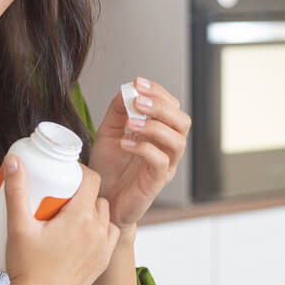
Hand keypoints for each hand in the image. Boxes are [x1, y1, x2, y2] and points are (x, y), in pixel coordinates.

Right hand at [0, 157, 120, 284]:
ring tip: (69, 214)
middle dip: (81, 191)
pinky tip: (82, 233)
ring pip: (104, 216)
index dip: (79, 171)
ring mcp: (103, 248)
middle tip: (59, 195)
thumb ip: (16, 190)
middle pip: (96, 196)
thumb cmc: (27, 269)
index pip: (91, 179)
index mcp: (81, 217)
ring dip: (92, 210)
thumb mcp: (18, 226)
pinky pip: (108, 236)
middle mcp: (98, 230)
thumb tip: (13, 160)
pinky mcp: (102, 263)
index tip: (64, 173)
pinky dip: (99, 230)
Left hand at [88, 77, 190, 226]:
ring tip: (131, 123)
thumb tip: (127, 90)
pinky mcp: (156, 182)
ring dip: (154, 126)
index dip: (158, 92)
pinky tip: (125, 143)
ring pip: (177, 141)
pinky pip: (160, 161)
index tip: (138, 82)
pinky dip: (144, 148)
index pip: (172, 106)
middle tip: (138, 101)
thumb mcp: (108, 133)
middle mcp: (167, 148)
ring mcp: (165, 166)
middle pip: (182, 121)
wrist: (102, 201)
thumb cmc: (108, 170)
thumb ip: (118, 112)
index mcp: (159, 133)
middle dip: (161, 106)